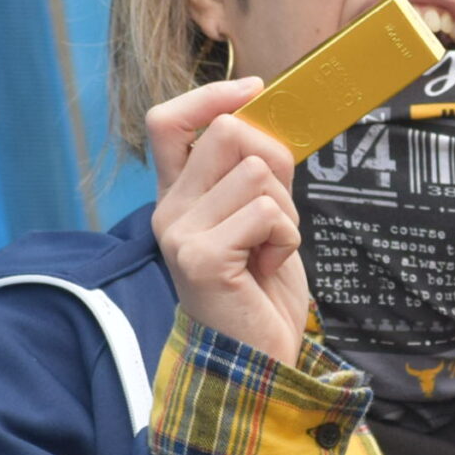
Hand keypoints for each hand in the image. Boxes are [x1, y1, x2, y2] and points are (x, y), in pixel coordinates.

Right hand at [147, 79, 308, 365]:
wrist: (254, 364)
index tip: (254, 90)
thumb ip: (254, 172)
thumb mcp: (260, 219)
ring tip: (269, 252)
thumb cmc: (259, 294)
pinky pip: (268, 213)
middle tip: (276, 217)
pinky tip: (266, 270)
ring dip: (286, 213)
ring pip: (257, 172)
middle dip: (276, 163)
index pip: (168, 121)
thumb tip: (265, 110)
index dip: (211, 95)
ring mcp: (181, 234)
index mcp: (178, 197)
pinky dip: (286, 239)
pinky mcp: (202, 258)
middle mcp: (169, 212)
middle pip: (229, 132)